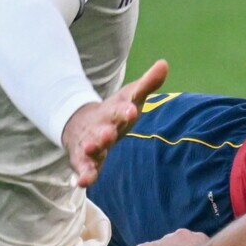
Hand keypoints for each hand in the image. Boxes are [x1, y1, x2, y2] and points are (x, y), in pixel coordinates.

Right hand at [61, 59, 167, 186]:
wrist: (81, 123)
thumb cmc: (114, 112)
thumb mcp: (130, 98)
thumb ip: (148, 84)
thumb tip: (164, 63)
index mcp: (114, 112)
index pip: (120, 109)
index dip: (125, 110)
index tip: (131, 109)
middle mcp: (100, 127)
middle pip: (103, 129)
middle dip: (105, 131)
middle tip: (108, 133)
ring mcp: (90, 142)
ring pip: (90, 146)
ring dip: (92, 148)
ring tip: (92, 148)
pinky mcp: (83, 159)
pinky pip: (83, 168)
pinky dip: (83, 175)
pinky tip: (83, 182)